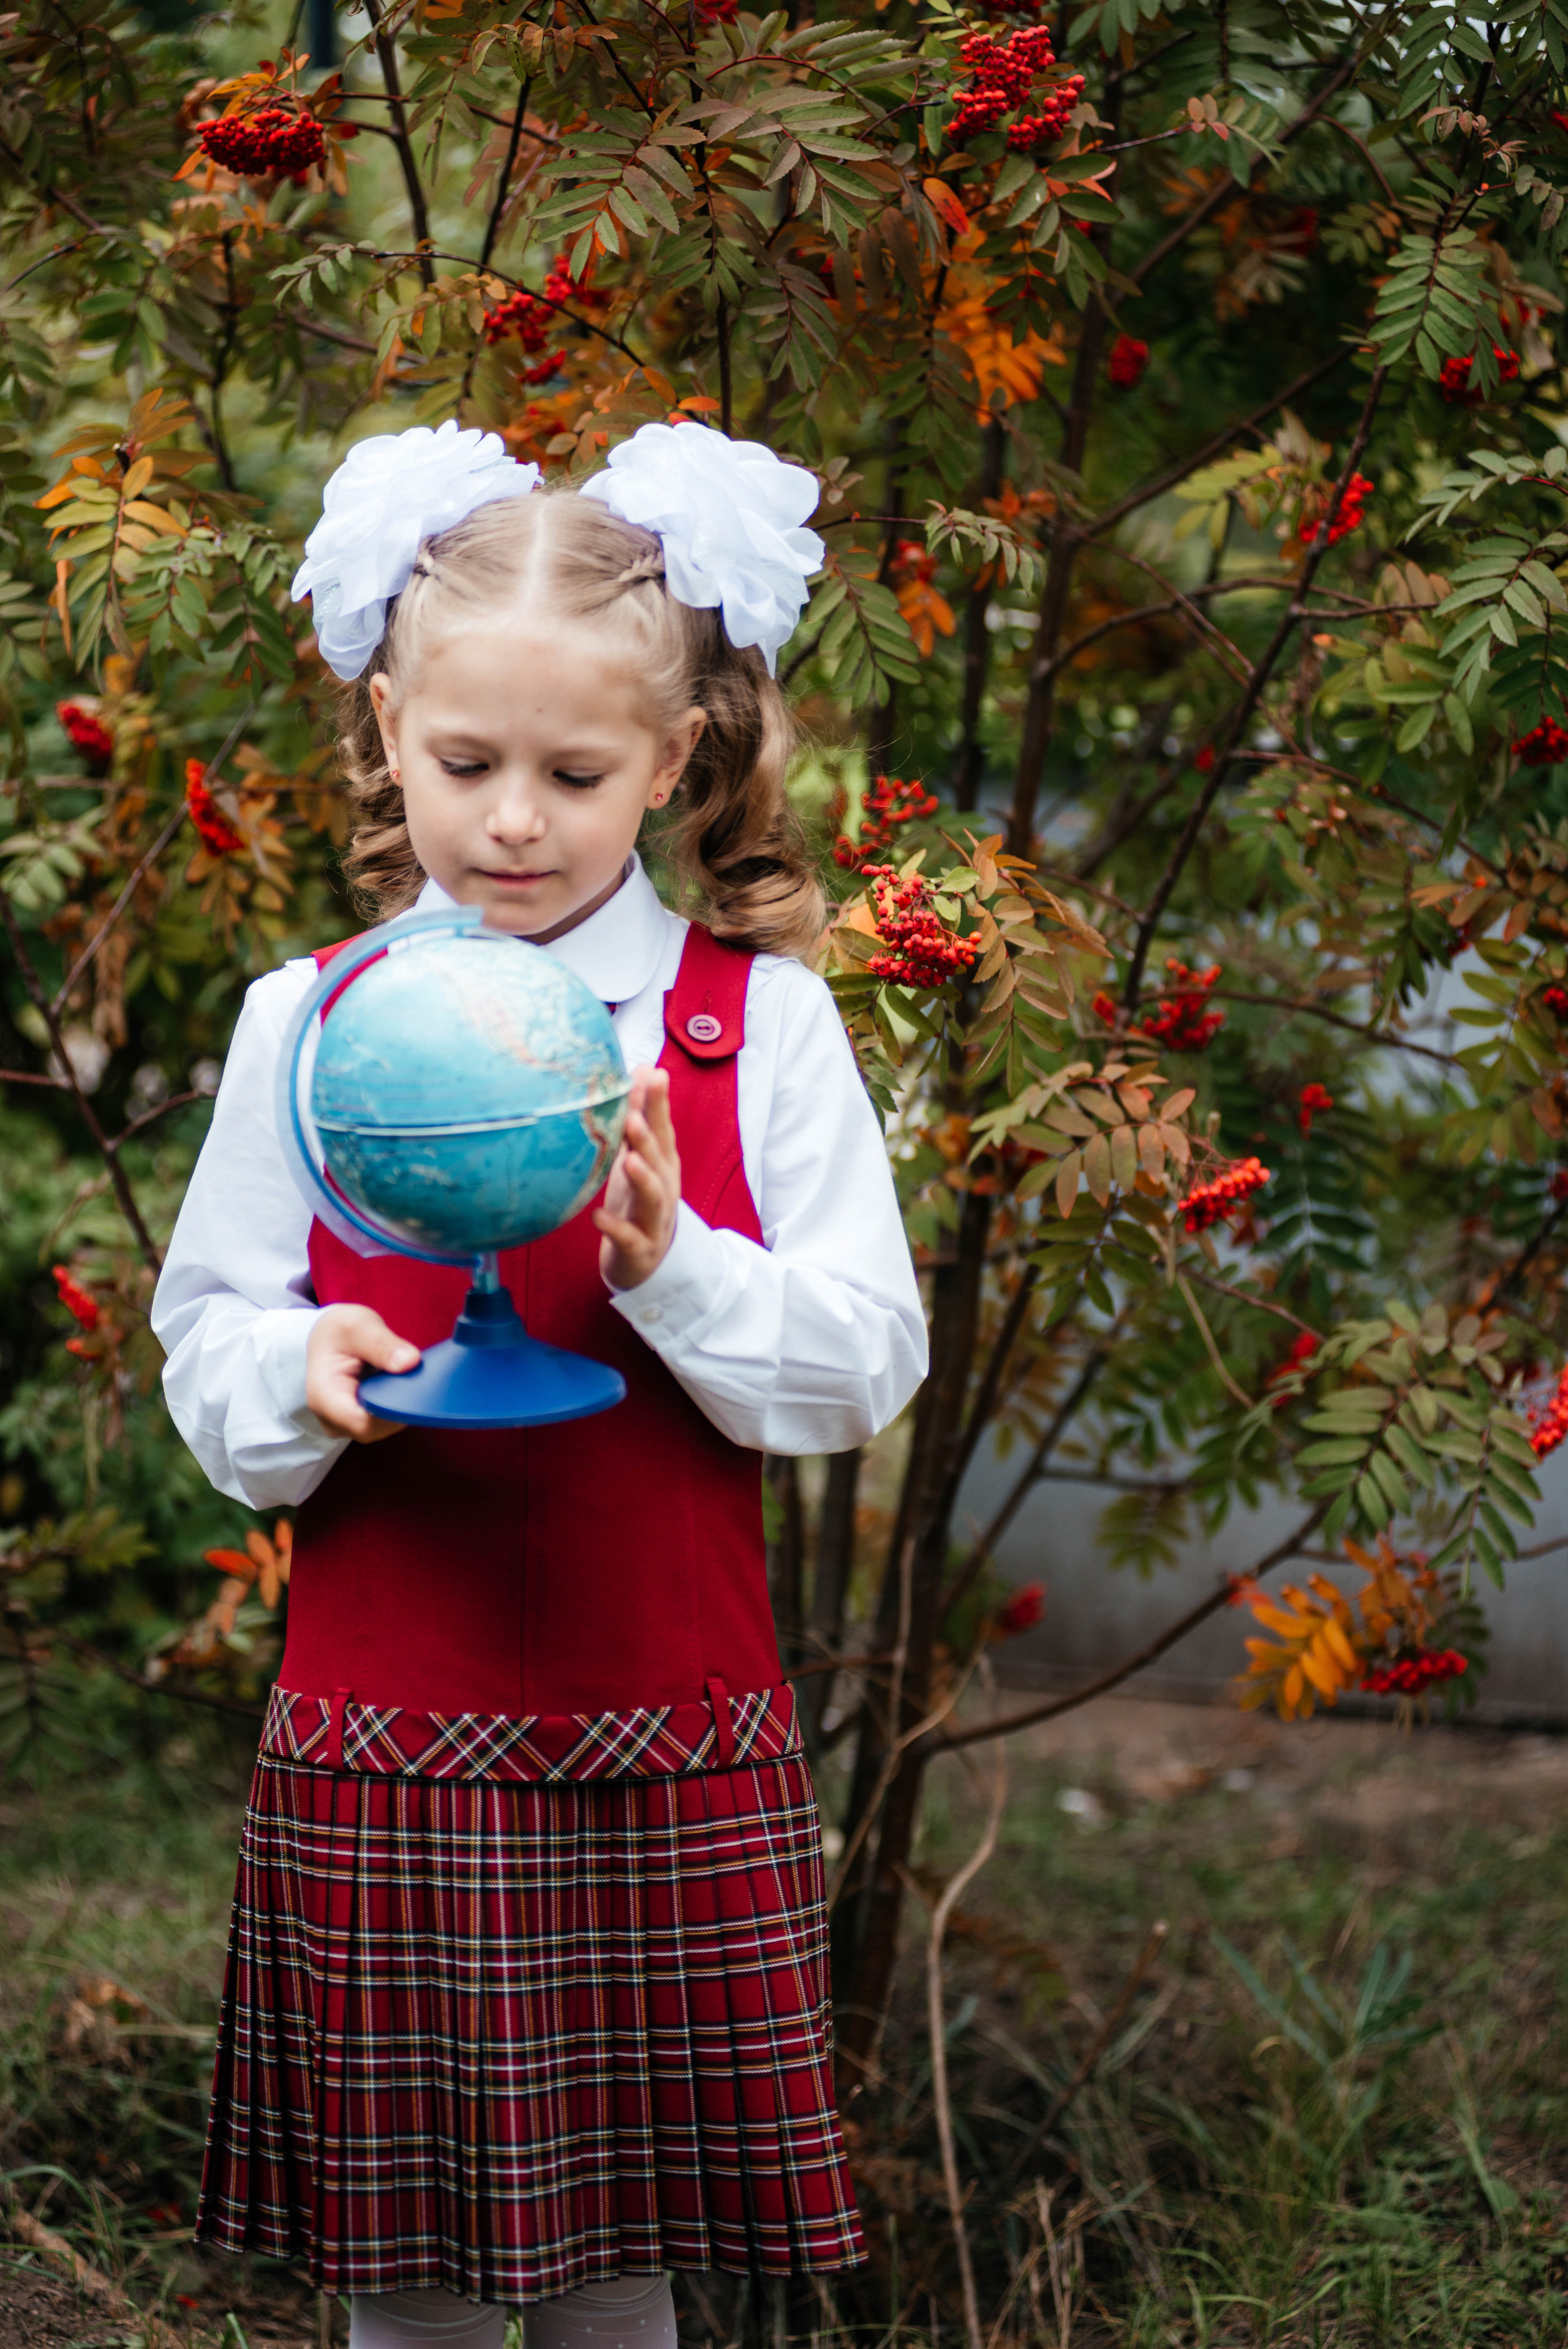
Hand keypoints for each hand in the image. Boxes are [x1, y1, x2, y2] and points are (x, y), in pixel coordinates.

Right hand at [306, 1304, 418, 1441]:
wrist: (327, 1338)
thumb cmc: (338, 1331)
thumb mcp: (358, 1326)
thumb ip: (382, 1344)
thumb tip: (410, 1361)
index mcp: (323, 1397)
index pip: (363, 1423)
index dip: (393, 1411)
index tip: (411, 1387)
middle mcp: (329, 1418)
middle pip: (375, 1428)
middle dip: (398, 1406)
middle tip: (411, 1377)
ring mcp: (341, 1424)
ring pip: (381, 1427)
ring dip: (397, 1406)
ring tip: (400, 1378)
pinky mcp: (353, 1422)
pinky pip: (380, 1423)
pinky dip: (392, 1406)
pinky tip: (394, 1387)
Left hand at [595, 1064, 680, 1290]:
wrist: (646, 1258)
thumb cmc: (638, 1198)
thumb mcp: (640, 1156)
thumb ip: (641, 1116)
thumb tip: (642, 1067)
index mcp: (663, 1163)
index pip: (662, 1127)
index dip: (659, 1102)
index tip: (654, 1073)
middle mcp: (663, 1186)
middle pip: (659, 1158)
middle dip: (649, 1137)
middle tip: (635, 1116)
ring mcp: (654, 1218)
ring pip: (652, 1196)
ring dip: (643, 1178)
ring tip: (629, 1161)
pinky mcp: (640, 1247)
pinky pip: (628, 1236)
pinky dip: (614, 1227)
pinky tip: (597, 1216)